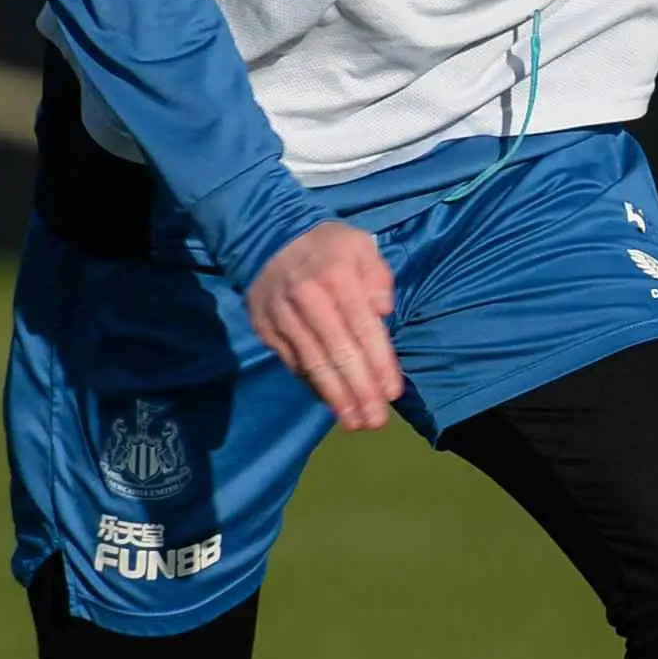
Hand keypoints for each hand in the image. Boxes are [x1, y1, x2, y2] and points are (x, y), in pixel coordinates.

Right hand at [244, 220, 401, 430]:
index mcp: (336, 278)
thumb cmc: (326, 247)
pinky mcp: (266, 330)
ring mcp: (282, 317)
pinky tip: (331, 402)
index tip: (392, 393)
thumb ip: (378, 277)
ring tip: (355, 422)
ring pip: (313, 364)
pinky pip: (293, 363)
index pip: (362, 329)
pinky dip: (313, 385)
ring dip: (336, 398)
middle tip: (376, 421)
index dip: (378, 363)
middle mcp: (307, 300)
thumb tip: (383, 313)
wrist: (265, 236)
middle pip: (338, 353)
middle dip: (359, 391)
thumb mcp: (360, 245)